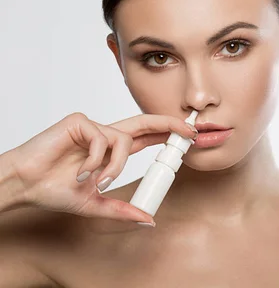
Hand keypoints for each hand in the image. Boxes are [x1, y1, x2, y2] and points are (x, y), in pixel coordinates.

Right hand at [6, 112, 197, 223]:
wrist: (25, 184)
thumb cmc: (54, 190)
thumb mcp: (95, 204)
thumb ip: (121, 210)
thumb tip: (148, 220)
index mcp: (111, 149)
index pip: (146, 137)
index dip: (167, 135)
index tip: (189, 136)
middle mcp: (105, 135)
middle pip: (144, 123)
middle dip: (169, 124)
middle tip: (189, 131)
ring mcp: (93, 127)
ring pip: (122, 139)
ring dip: (115, 166)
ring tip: (96, 182)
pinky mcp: (80, 122)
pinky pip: (102, 139)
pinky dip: (96, 161)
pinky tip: (81, 172)